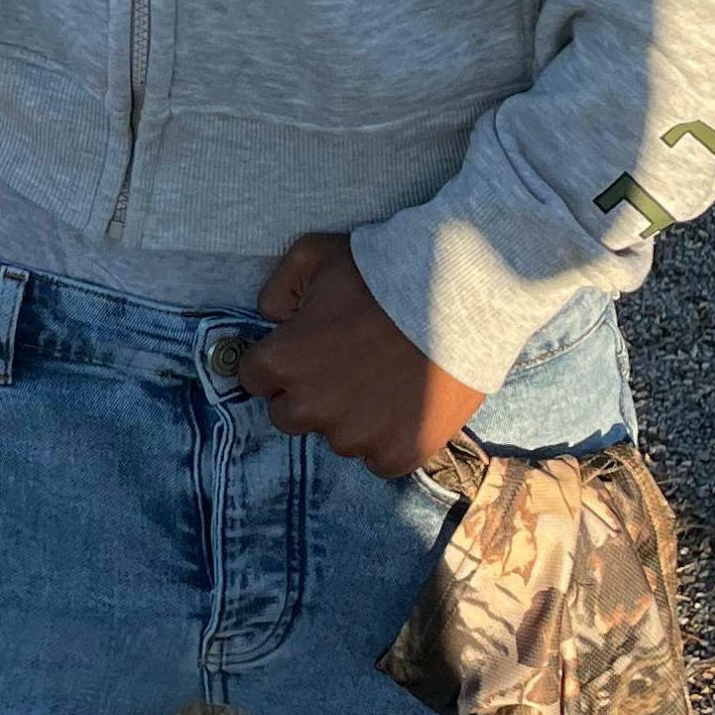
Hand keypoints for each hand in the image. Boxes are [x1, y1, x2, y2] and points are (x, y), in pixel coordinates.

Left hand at [235, 234, 484, 479]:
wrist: (460, 300)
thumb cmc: (383, 274)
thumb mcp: (314, 254)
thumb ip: (279, 287)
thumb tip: (271, 318)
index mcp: (281, 362)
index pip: (254, 378)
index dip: (279, 361)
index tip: (304, 351)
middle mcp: (309, 407)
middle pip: (287, 415)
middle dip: (307, 395)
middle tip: (343, 369)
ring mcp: (354, 436)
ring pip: (337, 438)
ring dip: (350, 418)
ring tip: (384, 381)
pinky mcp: (396, 454)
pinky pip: (379, 459)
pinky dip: (390, 439)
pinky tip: (407, 405)